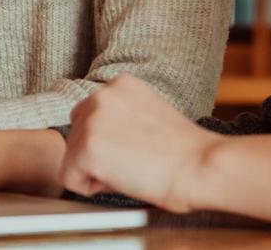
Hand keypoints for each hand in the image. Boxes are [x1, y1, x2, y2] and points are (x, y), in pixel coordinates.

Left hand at [61, 75, 219, 212]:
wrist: (200, 165)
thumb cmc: (184, 150)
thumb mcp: (149, 114)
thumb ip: (121, 116)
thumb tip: (101, 137)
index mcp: (119, 83)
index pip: (90, 117)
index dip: (110, 141)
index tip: (136, 147)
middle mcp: (101, 95)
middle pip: (76, 137)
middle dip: (96, 155)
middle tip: (134, 161)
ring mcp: (92, 120)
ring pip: (72, 159)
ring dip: (96, 171)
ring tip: (132, 168)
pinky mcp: (87, 148)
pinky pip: (70, 179)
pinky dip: (92, 187)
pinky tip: (124, 178)